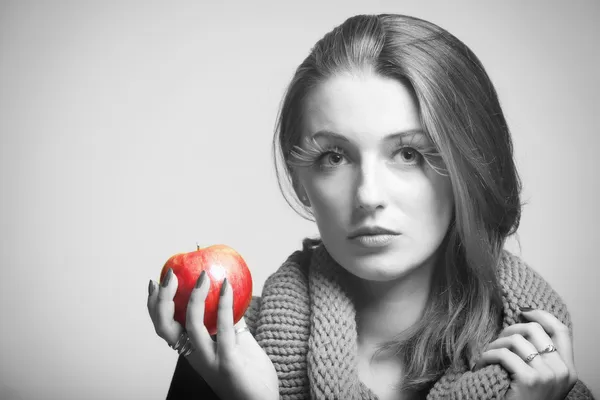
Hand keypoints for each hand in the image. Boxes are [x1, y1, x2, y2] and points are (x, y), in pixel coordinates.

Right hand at [147, 269, 278, 399]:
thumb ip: (229, 321)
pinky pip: (223, 328)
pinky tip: (227, 286)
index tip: (154, 281)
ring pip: (191, 326)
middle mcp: (194, 356)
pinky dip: (224, 304)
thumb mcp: (236, 342)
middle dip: (162, 300)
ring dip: (195, 297)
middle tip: (170, 276)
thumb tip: (228, 291)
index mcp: (191, 351)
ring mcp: (210, 360)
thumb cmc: (249, 373)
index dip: (153, 305)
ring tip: (203, 276)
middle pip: (166, 327)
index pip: (164, 327)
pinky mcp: (228, 362)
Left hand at [472, 308, 577, 399]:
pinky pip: (503, 354)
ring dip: (495, 344)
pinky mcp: (529, 380)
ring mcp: (547, 376)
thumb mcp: (543, 378)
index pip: (562, 330)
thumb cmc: (525, 399)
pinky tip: (480, 364)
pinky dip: (487, 356)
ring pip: (516, 340)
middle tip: (497, 341)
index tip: (522, 312)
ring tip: (487, 354)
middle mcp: (562, 371)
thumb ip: (542, 356)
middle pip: (535, 330)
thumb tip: (525, 322)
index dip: (542, 315)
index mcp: (568, 369)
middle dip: (510, 330)